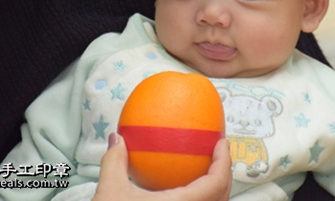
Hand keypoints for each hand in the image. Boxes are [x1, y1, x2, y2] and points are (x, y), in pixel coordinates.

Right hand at [94, 133, 231, 200]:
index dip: (225, 161)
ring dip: (215, 190)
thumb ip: (115, 162)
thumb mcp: (110, 194)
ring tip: (206, 173)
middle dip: (224, 173)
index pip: (217, 183)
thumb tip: (117, 140)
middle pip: (222, 196)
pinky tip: (185, 196)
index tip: (221, 142)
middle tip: (217, 154)